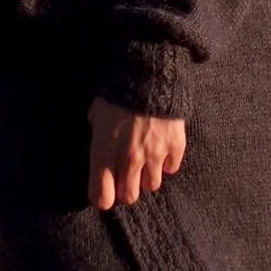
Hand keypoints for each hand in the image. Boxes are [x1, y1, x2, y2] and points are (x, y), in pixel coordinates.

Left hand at [87, 95, 184, 209]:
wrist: (149, 72)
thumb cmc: (116, 92)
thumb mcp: (96, 115)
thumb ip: (98, 139)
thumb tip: (102, 150)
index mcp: (104, 153)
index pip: (101, 197)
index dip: (103, 197)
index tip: (106, 190)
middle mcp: (129, 160)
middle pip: (129, 197)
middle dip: (126, 188)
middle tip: (127, 174)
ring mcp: (154, 155)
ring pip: (151, 185)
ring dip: (147, 176)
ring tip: (146, 159)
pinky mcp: (175, 146)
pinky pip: (171, 168)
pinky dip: (167, 162)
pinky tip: (161, 147)